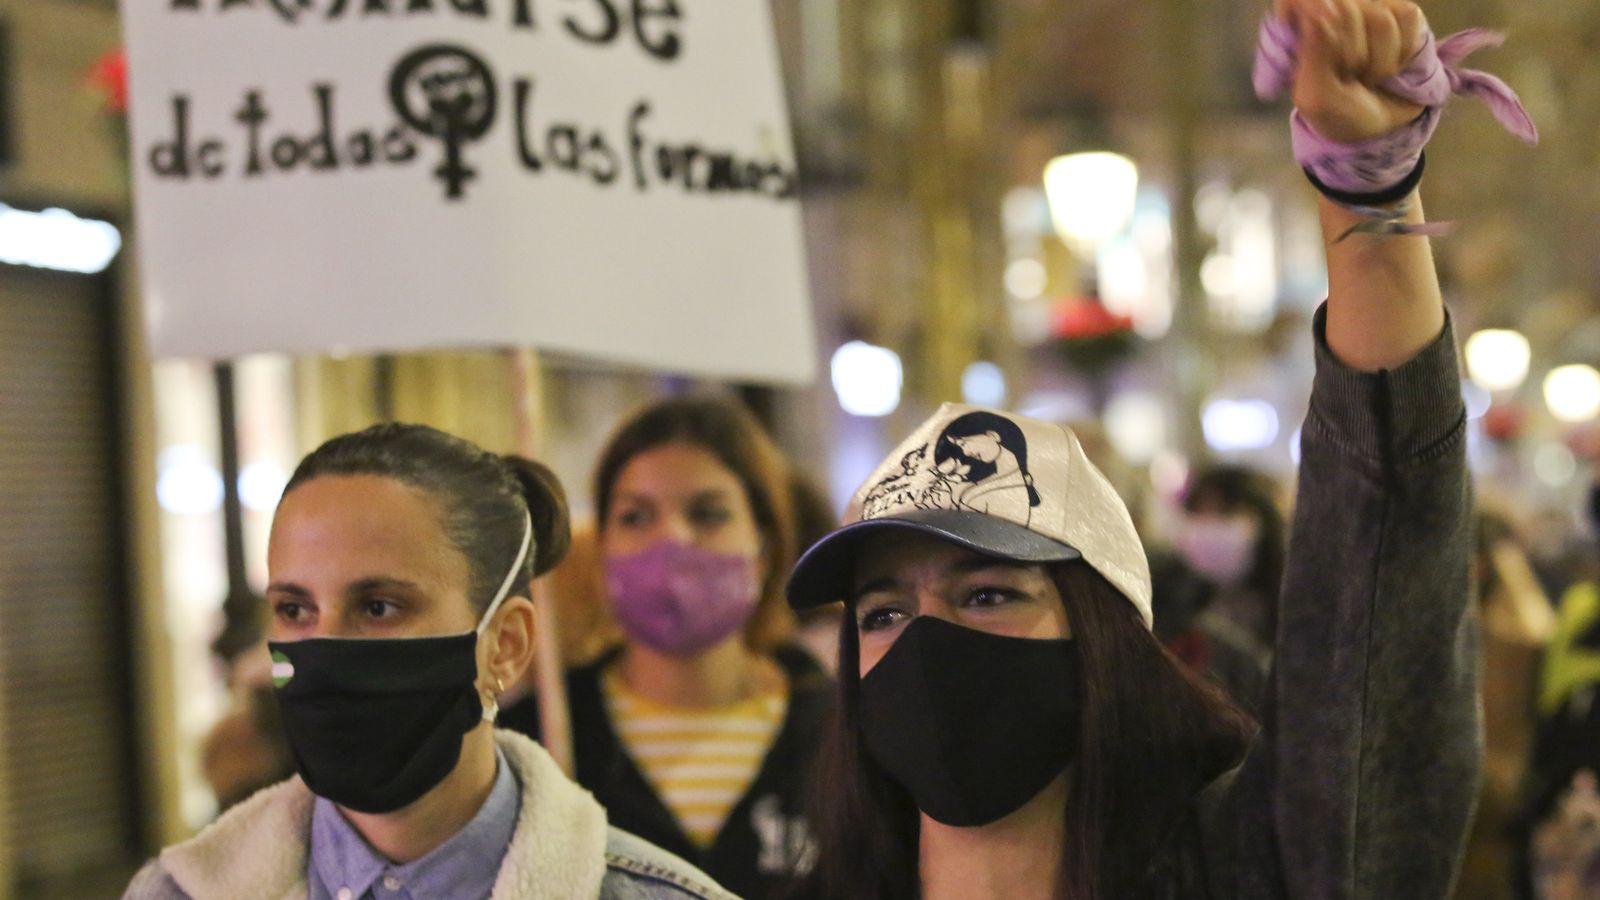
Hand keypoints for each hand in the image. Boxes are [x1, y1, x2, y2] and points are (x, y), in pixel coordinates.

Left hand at [1278, 0, 1426, 142]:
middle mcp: (1334, 11)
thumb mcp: (1317, 96)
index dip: (1307, 10)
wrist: (1384, 127)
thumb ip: (1313, 54)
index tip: (1318, 40)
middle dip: (1351, 52)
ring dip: (1379, 61)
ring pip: (1380, 17)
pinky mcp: (1402, 13)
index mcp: (1300, 29)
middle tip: (1348, 74)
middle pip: (1344, 7)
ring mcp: (1370, 8)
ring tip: (1369, 76)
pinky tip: (1392, 66)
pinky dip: (1402, 52)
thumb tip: (1323, 9)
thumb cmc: (1341, 113)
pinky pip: (1407, 18)